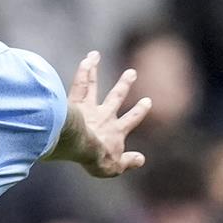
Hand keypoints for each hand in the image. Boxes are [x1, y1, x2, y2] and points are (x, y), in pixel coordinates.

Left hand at [65, 50, 151, 177]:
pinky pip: (80, 84)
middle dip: (124, 85)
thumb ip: (127, 162)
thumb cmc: (96, 158)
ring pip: (93, 86)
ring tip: (94, 55)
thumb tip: (141, 159)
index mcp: (116, 131)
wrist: (80, 145)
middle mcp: (104, 116)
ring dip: (95, 71)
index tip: (148, 101)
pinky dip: (84, 71)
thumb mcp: (114, 167)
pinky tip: (86, 59)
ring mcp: (89, 109)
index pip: (131, 120)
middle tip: (131, 72)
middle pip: (116, 97)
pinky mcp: (74, 104)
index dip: (139, 112)